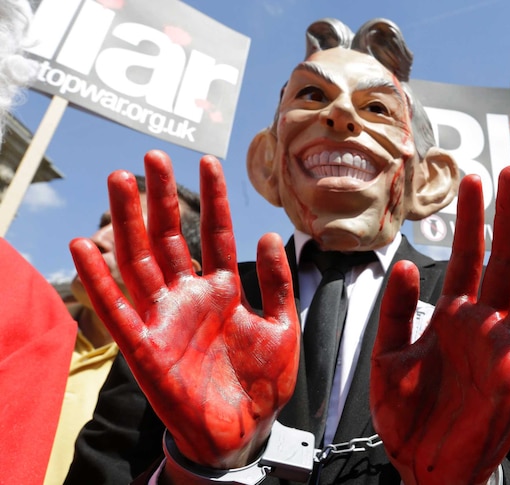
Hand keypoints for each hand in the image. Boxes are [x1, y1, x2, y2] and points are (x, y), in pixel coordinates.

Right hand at [69, 150, 300, 467]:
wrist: (246, 432)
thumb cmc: (262, 383)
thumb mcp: (283, 326)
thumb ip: (279, 283)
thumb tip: (273, 233)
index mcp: (224, 291)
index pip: (216, 235)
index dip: (213, 199)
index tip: (208, 161)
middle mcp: (190, 298)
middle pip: (171, 238)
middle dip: (162, 198)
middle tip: (153, 157)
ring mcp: (165, 319)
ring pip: (141, 261)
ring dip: (128, 222)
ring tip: (120, 182)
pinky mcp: (145, 348)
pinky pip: (117, 311)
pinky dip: (99, 281)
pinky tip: (84, 247)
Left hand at [370, 165, 509, 484]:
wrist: (424, 468)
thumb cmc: (407, 418)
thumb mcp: (386, 359)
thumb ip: (395, 312)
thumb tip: (406, 263)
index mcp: (453, 318)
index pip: (467, 257)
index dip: (471, 221)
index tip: (475, 181)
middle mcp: (485, 327)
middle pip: (504, 262)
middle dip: (509, 218)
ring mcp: (508, 351)